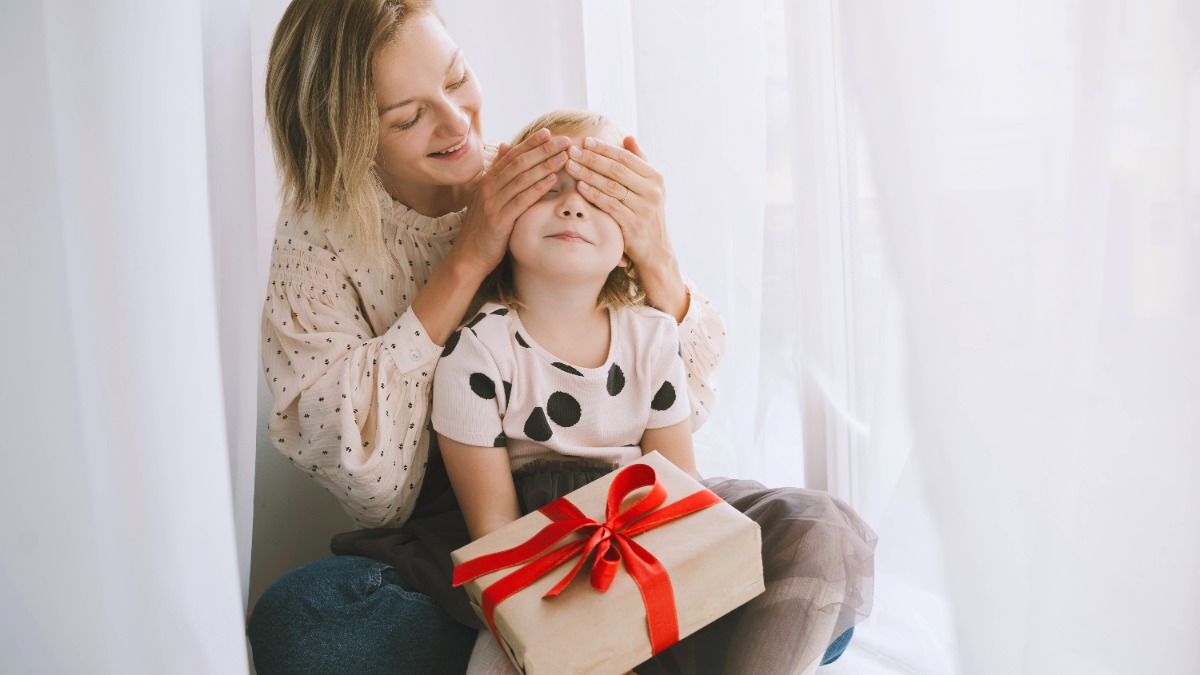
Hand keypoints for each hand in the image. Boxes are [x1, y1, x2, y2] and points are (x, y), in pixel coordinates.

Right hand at [452, 129, 569, 276]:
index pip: (511, 156)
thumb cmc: (483, 228)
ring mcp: (492, 203)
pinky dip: (537, 188)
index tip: (549, 133)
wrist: (469, 256)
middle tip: (564, 141)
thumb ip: (498, 172)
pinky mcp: (499, 220)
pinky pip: (521, 200)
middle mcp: (488, 188)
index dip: (530, 143)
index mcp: (487, 181)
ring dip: (545, 165)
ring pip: (521, 178)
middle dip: (543, 150)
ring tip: (564, 156)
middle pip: (519, 163)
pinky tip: (552, 179)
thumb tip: (505, 145)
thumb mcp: (487, 197)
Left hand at [566, 135, 672, 270]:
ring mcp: (644, 209)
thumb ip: (639, 162)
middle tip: (572, 150)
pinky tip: (579, 187)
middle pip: (617, 170)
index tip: (585, 141)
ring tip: (570, 165)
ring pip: (611, 186)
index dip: (604, 148)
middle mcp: (653, 191)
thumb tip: (628, 137)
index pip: (626, 157)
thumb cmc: (646, 213)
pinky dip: (594, 195)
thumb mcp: (649, 187)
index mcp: (656, 178)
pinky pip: (609, 205)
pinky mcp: (634, 225)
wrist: (655, 249)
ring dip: (588, 174)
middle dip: (592, 158)